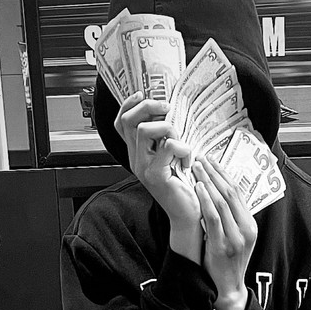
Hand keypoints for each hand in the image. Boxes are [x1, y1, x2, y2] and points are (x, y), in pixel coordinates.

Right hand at [115, 92, 202, 262]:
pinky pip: (167, 147)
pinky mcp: (155, 175)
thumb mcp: (174, 156)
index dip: (129, 104)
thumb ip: (167, 138)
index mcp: (138, 153)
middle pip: (129, 121)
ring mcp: (143, 168)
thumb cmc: (186, 186)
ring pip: (144, 130)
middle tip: (168, 110)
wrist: (189, 215)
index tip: (144, 94)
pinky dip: (183, 148)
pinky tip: (188, 160)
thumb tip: (170, 112)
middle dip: (150, 107)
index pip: (121, 123)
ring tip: (181, 144)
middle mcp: (135, 159)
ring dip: (169, 129)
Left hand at [192, 156, 257, 309]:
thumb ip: (232, 219)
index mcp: (250, 225)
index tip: (212, 161)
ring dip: (209, 182)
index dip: (224, 175)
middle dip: (215, 173)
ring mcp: (235, 238)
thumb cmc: (229, 261)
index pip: (238, 193)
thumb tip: (218, 195)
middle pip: (231, 193)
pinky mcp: (221, 246)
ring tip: (197, 168)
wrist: (228, 288)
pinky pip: (213, 218)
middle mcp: (246, 229)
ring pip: (222, 202)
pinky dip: (206, 200)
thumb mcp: (237, 238)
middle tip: (203, 159)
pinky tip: (198, 189)